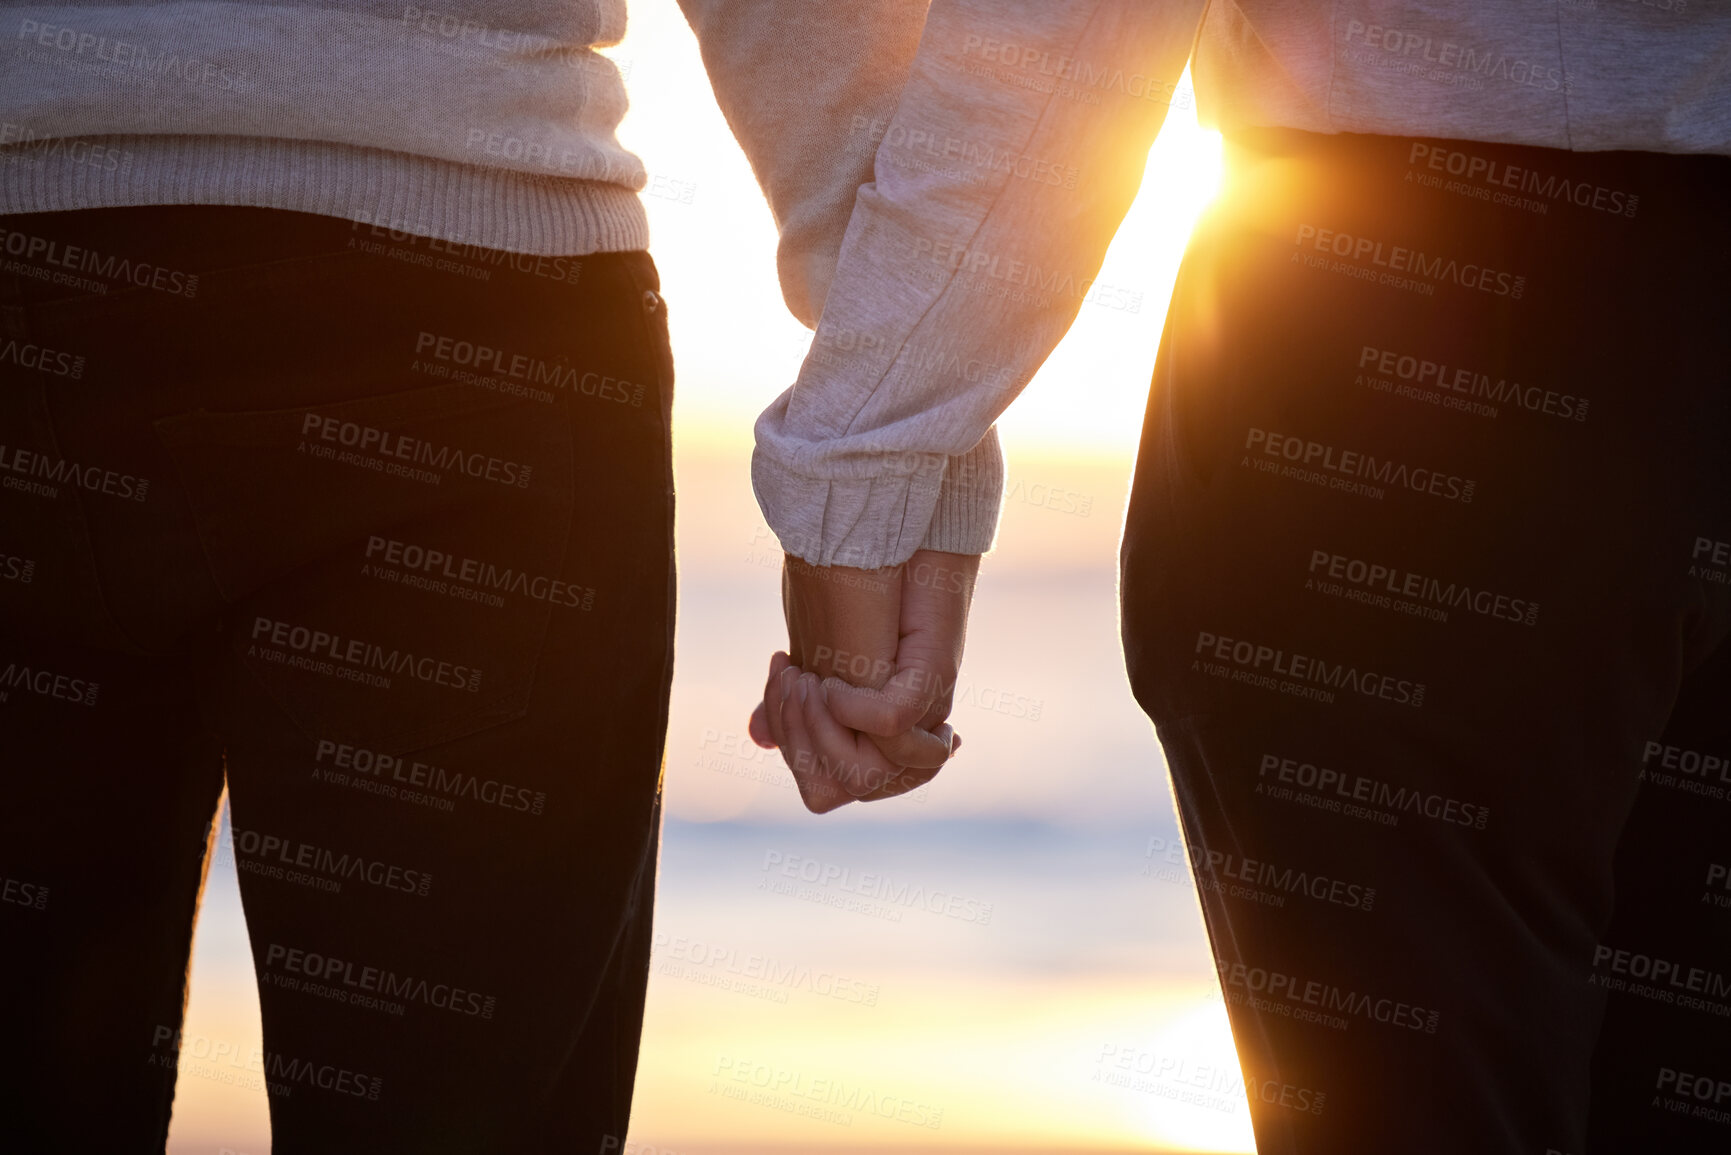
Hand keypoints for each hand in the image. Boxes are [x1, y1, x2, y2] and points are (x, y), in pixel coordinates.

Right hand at [749, 550, 980, 812]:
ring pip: (864, 777)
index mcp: (873, 735)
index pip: (826, 791)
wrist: (883, 534)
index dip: (794, 753)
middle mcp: (902, 731)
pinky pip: (890, 727)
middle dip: (798, 741)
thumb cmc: (849, 591)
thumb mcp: (810, 656)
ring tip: (808, 677)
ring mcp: (922, 708)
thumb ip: (792, 703)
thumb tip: (757, 737)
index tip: (786, 685)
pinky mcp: (934, 678)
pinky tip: (831, 676)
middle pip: (840, 790)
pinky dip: (851, 707)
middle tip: (793, 679)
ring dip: (817, 728)